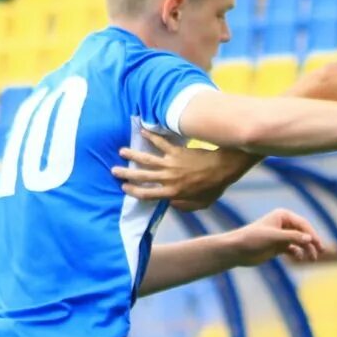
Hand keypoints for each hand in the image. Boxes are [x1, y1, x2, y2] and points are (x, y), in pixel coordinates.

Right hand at [115, 131, 252, 203]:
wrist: (223, 169)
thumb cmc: (213, 187)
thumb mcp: (200, 204)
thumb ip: (184, 206)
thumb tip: (170, 204)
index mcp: (173, 193)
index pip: (147, 194)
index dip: (133, 191)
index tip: (124, 187)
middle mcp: (168, 179)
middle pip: (142, 177)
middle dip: (126, 174)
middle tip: (113, 170)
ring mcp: (171, 164)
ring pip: (147, 159)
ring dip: (133, 154)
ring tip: (122, 151)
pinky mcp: (177, 151)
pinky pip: (161, 143)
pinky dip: (151, 136)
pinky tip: (143, 130)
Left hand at [227, 209, 328, 265]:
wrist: (237, 250)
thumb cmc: (253, 239)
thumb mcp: (274, 237)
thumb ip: (293, 237)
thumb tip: (310, 239)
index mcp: (283, 216)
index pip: (303, 224)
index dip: (312, 234)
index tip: (318, 245)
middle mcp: (283, 224)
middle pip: (304, 233)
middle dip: (312, 242)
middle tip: (321, 252)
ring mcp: (281, 236)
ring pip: (300, 242)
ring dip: (306, 250)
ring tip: (311, 259)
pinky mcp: (278, 246)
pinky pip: (293, 249)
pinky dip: (297, 254)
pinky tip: (299, 259)